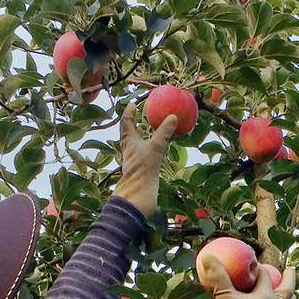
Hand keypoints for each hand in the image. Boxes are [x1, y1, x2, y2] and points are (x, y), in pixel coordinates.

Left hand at [113, 103, 176, 217]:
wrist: (138, 193)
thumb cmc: (143, 168)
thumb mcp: (156, 146)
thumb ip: (164, 132)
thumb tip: (173, 116)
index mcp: (129, 141)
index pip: (126, 122)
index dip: (129, 112)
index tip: (132, 105)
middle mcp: (129, 150)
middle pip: (129, 134)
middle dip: (134, 125)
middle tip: (140, 117)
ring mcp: (134, 160)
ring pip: (136, 145)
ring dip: (141, 138)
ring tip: (149, 133)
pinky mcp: (141, 170)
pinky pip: (144, 155)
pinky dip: (149, 149)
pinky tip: (156, 152)